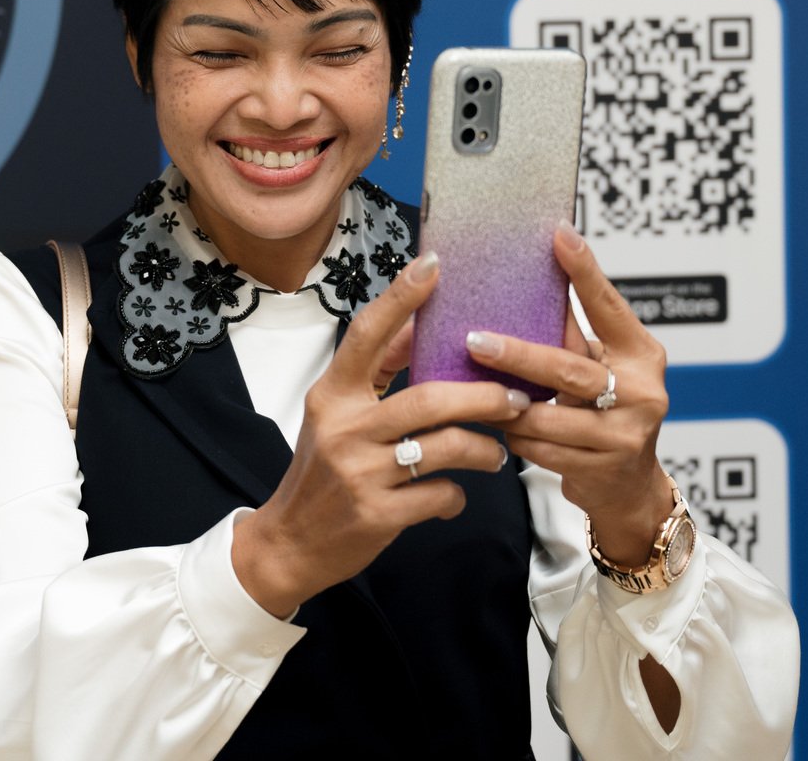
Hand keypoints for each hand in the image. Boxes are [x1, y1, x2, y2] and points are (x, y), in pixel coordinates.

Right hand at [232, 251, 529, 617]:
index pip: (367, 335)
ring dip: (484, 449)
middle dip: (484, 396)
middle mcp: (344, 429)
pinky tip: (455, 496)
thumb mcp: (336, 416)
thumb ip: (375, 375)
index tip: (434, 265)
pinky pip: (440, 495)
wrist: (290, 543)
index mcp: (332, 396)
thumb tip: (420, 327)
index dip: (401, 299)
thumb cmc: (322, 472)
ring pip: (446, 448)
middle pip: (429, 398)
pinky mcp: (378, 515)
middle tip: (517, 397)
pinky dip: (457, 496)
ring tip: (498, 452)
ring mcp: (361, 474)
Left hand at [469, 224, 671, 564]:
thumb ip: (572, 334)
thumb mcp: (601, 367)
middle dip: (516, 355)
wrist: (631, 488)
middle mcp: (641, 391)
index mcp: (641, 354)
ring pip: (546, 415)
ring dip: (507, 405)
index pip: (609, 307)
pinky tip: (499, 428)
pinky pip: (540, 449)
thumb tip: (530, 278)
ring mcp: (624, 433)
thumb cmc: (608, 412)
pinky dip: (515, 437)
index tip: (559, 235)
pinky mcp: (602, 468)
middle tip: (474, 340)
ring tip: (476, 393)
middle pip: (568, 368)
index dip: (585, 272)